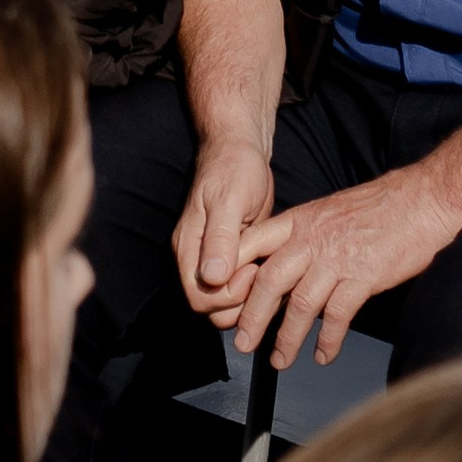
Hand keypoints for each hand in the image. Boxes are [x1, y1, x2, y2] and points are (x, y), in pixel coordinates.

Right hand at [172, 138, 274, 323]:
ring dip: (251, 298)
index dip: (228, 297)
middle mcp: (197, 260)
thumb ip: (220, 238)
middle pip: (212, 309)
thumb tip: (212, 277)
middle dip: (241, 302)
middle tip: (264, 272)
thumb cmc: (234, 169)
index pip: (199, 298)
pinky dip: (257, 289)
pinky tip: (272, 268)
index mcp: (189, 248)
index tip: (253, 271)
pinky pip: (240, 291)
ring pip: (227, 305)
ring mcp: (214, 262)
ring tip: (269, 269)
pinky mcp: (232, 261)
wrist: (240, 152)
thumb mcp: (229, 199)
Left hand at [225, 164, 461, 371]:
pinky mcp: (363, 276)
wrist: (422, 200)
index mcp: (299, 221)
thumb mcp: (329, 210)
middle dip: (252, 316)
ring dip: (287, 336)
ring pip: (300, 303)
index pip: (252, 245)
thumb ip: (305, 234)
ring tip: (279, 359)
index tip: (222, 299)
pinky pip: (338, 315)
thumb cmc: (380, 206)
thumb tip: (285, 260)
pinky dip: (328, 339)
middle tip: (242, 342)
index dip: (233, 273)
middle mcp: (312, 239)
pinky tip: (323, 354)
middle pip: (269, 281)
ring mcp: (337, 258)